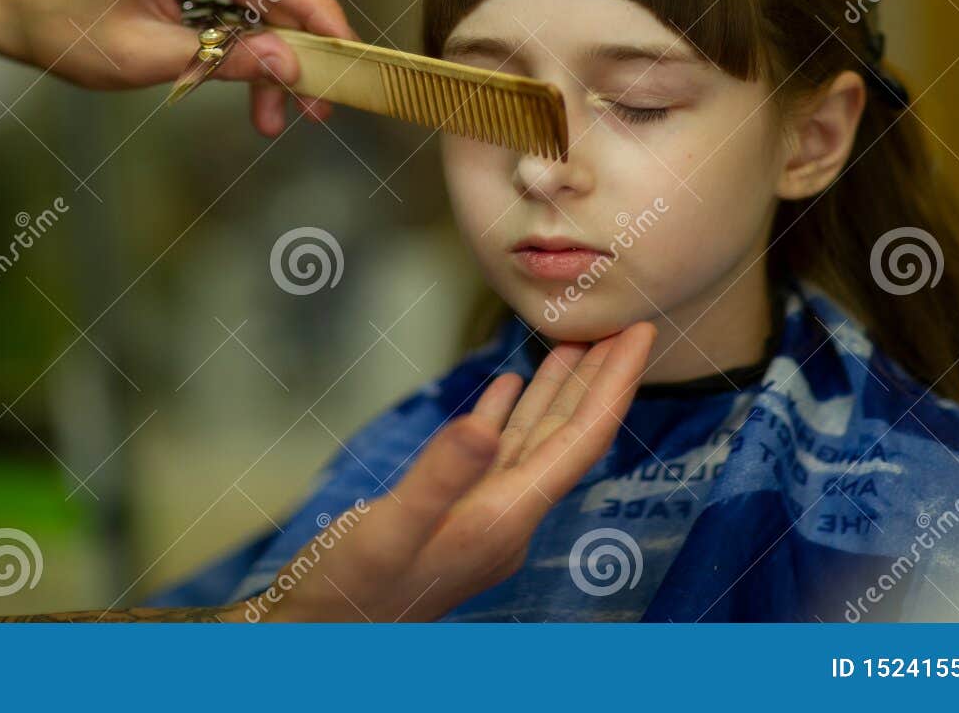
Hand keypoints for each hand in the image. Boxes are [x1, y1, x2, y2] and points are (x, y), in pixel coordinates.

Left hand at [0, 0, 356, 134]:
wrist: (36, 5)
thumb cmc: (75, 33)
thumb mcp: (149, 59)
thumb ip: (226, 59)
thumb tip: (292, 67)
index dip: (317, 12)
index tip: (348, 54)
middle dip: (305, 36)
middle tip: (316, 101)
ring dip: (283, 37)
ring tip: (280, 105)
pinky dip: (261, 19)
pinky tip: (261, 66)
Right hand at [244, 321, 656, 621]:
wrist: (317, 636)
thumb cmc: (347, 590)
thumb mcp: (388, 530)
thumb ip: (439, 475)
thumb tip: (484, 422)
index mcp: (502, 518)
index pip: (579, 440)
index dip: (613, 384)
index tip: (640, 335)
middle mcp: (505, 517)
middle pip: (568, 436)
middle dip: (599, 378)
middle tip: (626, 322)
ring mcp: (482, 515)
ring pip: (534, 440)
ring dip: (557, 390)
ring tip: (578, 340)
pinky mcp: (455, 513)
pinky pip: (496, 452)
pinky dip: (507, 414)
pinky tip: (509, 386)